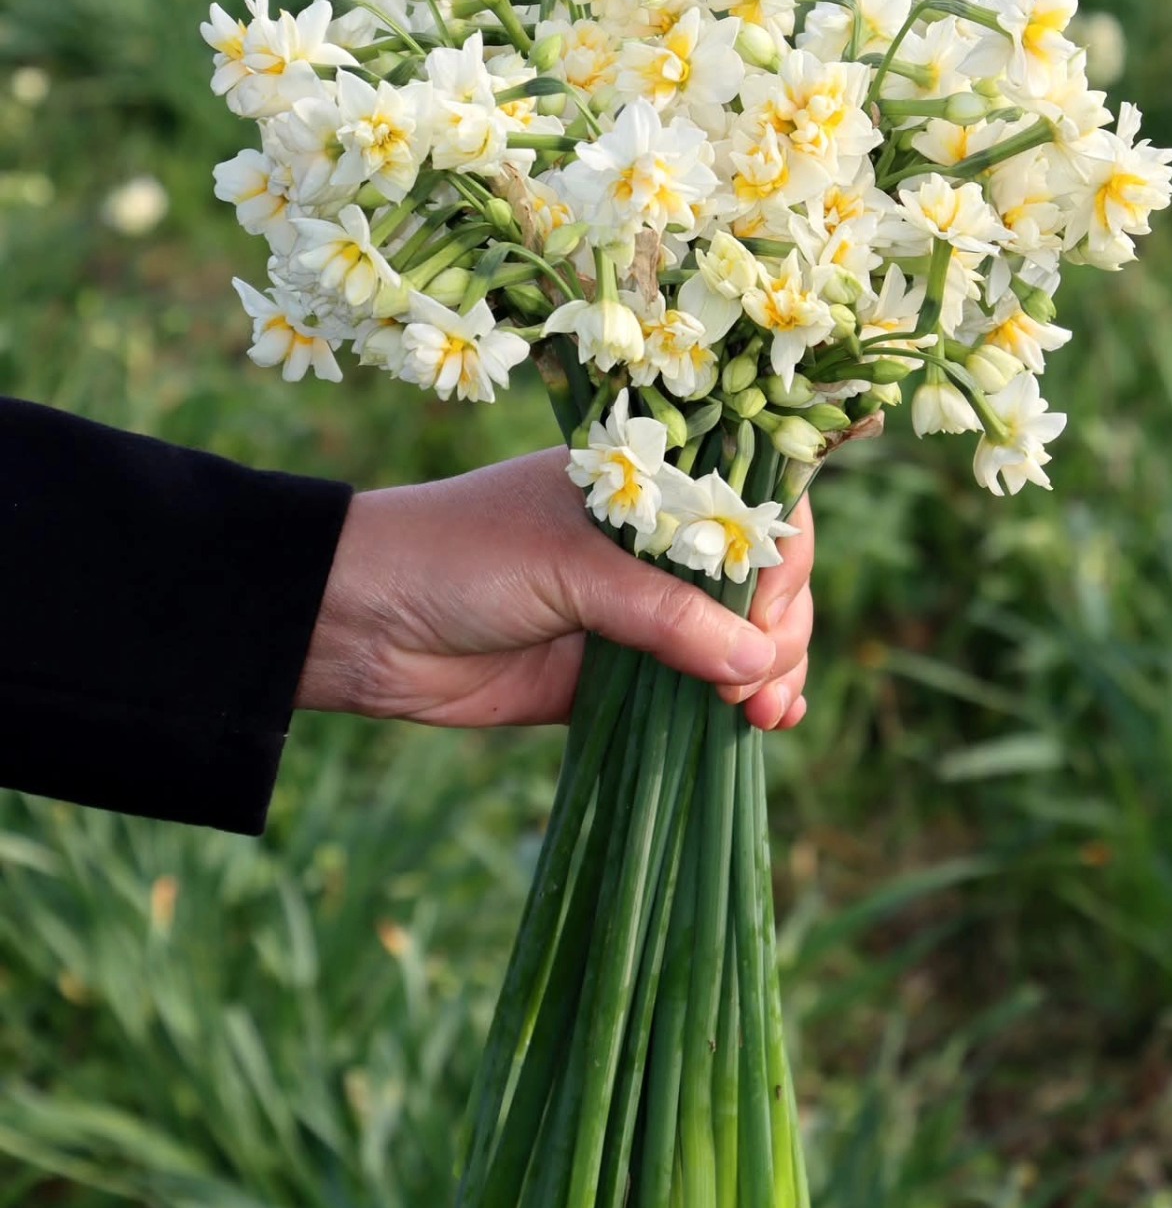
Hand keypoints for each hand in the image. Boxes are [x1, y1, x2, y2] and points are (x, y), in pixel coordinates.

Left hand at [297, 447, 812, 733]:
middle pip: (756, 577)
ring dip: (767, 674)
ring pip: (734, 639)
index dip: (777, 554)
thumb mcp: (569, 568)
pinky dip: (732, 708)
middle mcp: (650, 541)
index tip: (770, 610)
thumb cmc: (460, 556)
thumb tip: (758, 662)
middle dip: (776, 628)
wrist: (359, 622)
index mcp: (644, 481)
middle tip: (763, 680)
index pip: (750, 502)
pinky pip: (691, 692)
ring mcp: (636, 610)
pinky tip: (759, 727)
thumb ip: (665, 614)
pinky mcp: (613, 675)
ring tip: (766, 715)